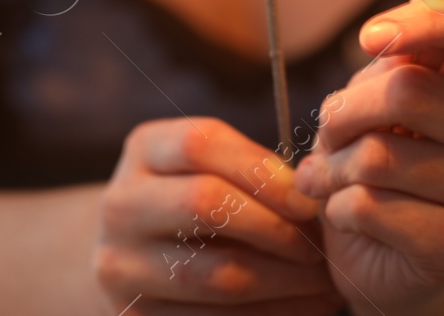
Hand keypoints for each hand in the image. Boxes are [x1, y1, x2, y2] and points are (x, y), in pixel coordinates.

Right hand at [93, 116, 345, 314]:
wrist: (138, 257)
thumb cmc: (196, 201)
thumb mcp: (210, 168)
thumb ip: (252, 169)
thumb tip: (312, 193)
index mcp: (143, 150)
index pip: (200, 144)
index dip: (261, 171)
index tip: (308, 200)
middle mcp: (121, 204)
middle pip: (204, 204)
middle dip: (275, 228)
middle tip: (318, 247)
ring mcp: (121, 265)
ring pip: (215, 274)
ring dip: (283, 281)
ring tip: (323, 283)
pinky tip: (303, 308)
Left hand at [294, 0, 443, 311]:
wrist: (388, 256)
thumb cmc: (384, 157)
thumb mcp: (381, 96)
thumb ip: (397, 56)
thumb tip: (413, 9)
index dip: (424, 21)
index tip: (369, 38)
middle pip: (407, 89)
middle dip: (344, 111)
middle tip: (328, 133)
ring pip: (381, 155)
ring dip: (334, 167)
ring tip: (333, 177)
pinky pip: (373, 207)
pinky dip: (339, 209)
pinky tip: (348, 214)